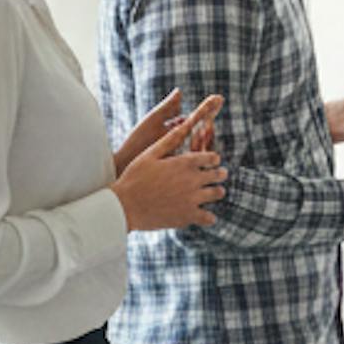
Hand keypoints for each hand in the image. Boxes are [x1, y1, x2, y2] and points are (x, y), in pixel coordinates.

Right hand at [115, 96, 224, 231]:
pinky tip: (205, 214)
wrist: (123, 206)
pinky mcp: (187, 216)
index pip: (212, 157)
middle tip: (219, 175)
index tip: (212, 161)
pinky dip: (209, 216)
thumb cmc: (133, 178)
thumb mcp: (150, 154)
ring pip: (218, 194)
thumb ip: (170, 140)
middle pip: (219, 174)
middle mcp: (192, 179)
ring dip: (217, 192)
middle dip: (219, 173)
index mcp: (185, 162)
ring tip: (214, 192)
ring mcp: (192, 199)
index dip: (213, 159)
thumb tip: (185, 125)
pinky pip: (208, 218)